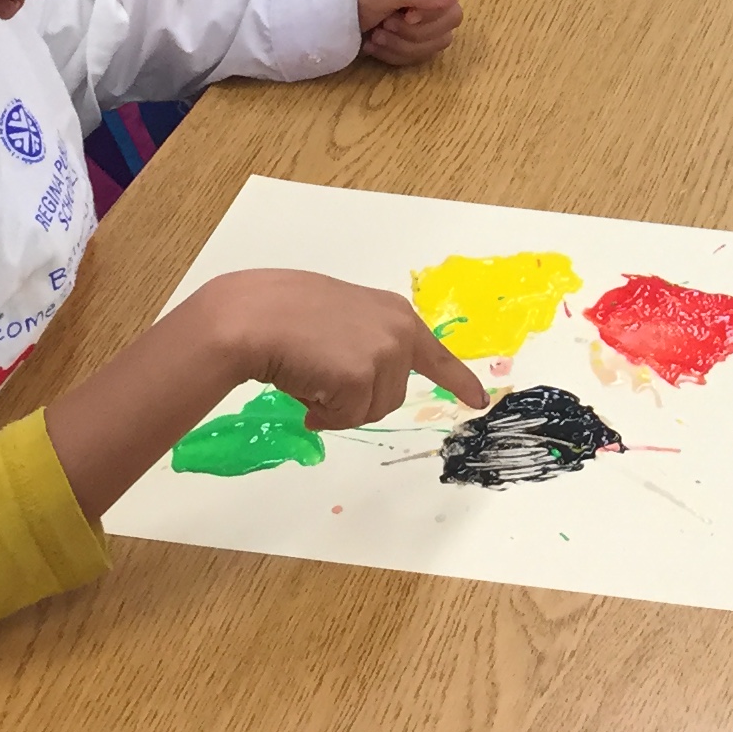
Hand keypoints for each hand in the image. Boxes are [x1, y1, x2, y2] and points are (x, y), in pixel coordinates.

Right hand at [188, 267, 487, 429]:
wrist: (253, 316)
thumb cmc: (285, 312)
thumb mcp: (342, 320)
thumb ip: (367, 344)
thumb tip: (364, 386)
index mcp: (396, 314)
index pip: (436, 355)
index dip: (458, 381)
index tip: (478, 401)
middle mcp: (398, 332)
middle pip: (391, 397)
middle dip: (356, 399)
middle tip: (321, 375)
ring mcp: (383, 354)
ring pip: (370, 411)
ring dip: (338, 407)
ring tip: (311, 374)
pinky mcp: (361, 377)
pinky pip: (346, 418)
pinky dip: (324, 414)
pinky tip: (304, 386)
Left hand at [357, 0, 464, 63]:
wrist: (327, 17)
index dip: (441, 2)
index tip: (411, 12)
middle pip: (452, 17)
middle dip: (417, 29)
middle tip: (387, 23)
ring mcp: (423, 18)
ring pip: (439, 40)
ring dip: (404, 44)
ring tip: (376, 36)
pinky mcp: (414, 39)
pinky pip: (422, 54)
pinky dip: (396, 54)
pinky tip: (375, 46)